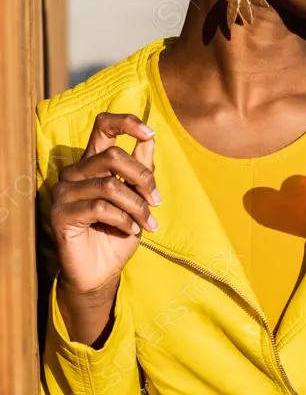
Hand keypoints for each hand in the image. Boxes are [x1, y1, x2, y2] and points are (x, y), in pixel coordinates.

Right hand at [49, 112, 159, 296]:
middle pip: (113, 156)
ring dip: (137, 206)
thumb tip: (150, 138)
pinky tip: (130, 230)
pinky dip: (123, 219)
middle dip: (142, 178)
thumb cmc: (119, 233)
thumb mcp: (138, 198)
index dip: (126, 123)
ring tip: (147, 224)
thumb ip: (141, 169)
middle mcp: (75, 173)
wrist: (102, 272)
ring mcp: (64, 192)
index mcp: (92, 163)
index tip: (150, 133)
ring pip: (109, 186)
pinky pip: (99, 208)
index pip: (102, 126)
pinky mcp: (60, 214)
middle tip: (157, 201)